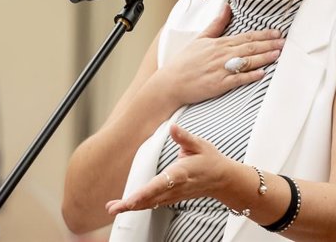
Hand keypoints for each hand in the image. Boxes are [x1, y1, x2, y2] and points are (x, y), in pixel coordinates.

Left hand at [106, 124, 226, 214]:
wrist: (222, 180)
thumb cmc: (210, 160)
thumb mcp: (200, 145)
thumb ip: (185, 137)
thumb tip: (172, 127)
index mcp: (181, 173)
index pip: (160, 184)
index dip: (145, 193)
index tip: (131, 200)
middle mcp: (176, 187)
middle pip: (151, 198)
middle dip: (131, 204)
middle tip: (112, 208)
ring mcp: (173, 195)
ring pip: (150, 203)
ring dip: (131, 207)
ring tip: (112, 209)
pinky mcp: (171, 197)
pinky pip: (153, 204)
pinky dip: (139, 206)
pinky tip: (125, 207)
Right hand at [155, 4, 284, 105]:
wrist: (170, 83)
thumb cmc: (184, 62)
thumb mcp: (200, 39)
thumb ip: (216, 24)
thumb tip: (227, 8)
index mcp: (219, 43)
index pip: (245, 37)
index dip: (263, 35)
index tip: (277, 33)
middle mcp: (221, 55)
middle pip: (250, 48)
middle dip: (269, 44)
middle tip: (284, 42)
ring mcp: (220, 70)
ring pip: (246, 62)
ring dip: (264, 58)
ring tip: (278, 54)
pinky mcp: (218, 84)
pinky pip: (237, 79)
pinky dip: (250, 76)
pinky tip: (262, 73)